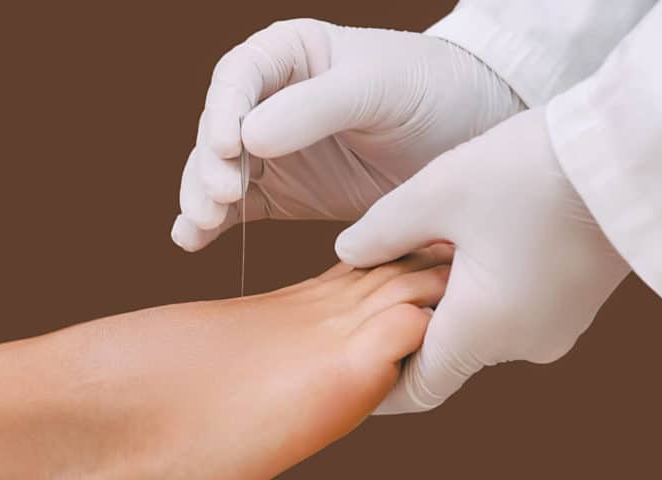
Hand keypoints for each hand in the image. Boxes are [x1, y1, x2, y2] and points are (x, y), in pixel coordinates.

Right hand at [171, 18, 522, 250]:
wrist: (470, 137)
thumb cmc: (429, 91)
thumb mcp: (378, 88)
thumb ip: (316, 108)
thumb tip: (247, 138)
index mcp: (289, 55)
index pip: (237, 78)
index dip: (222, 112)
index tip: (225, 149)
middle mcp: (270, 100)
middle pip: (218, 129)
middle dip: (209, 165)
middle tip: (220, 198)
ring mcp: (273, 149)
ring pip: (218, 171)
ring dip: (203, 198)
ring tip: (200, 226)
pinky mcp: (283, 191)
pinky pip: (239, 208)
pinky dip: (215, 224)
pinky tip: (192, 241)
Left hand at [336, 108, 629, 413]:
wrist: (634, 155)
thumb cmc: (532, 172)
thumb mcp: (437, 193)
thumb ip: (382, 231)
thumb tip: (348, 252)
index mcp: (483, 332)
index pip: (418, 389)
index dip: (379, 383)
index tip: (346, 366)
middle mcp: (522, 342)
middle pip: (444, 351)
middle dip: (406, 321)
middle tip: (366, 286)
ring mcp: (554, 324)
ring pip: (478, 325)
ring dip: (444, 297)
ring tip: (416, 248)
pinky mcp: (573, 300)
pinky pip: (511, 308)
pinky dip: (479, 286)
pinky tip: (465, 239)